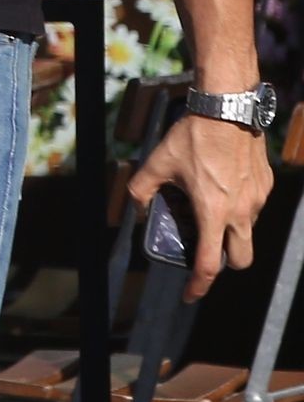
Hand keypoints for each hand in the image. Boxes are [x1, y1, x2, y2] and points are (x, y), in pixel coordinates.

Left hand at [128, 111, 272, 301]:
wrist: (227, 107)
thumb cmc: (193, 136)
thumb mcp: (158, 162)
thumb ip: (141, 189)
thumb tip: (136, 206)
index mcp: (213, 212)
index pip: (210, 264)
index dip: (198, 285)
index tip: (189, 294)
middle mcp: (241, 211)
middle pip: (241, 259)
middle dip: (225, 263)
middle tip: (206, 251)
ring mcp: (257, 198)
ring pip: (249, 231)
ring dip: (232, 231)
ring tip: (211, 209)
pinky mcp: (266, 183)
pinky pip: (255, 207)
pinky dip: (241, 208)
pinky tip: (224, 187)